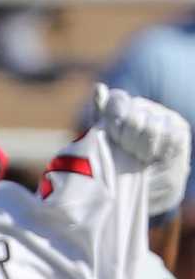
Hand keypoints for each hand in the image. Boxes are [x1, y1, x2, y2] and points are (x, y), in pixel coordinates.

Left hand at [87, 84, 191, 219]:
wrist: (137, 191)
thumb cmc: (115, 167)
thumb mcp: (101, 143)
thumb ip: (100, 115)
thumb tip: (99, 87)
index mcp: (121, 108)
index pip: (117, 101)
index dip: (114, 123)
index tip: (114, 139)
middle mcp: (144, 108)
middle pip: (134, 114)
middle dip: (127, 139)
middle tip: (128, 153)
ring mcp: (164, 117)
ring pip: (152, 125)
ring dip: (143, 147)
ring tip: (140, 158)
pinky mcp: (179, 129)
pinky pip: (169, 135)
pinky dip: (159, 150)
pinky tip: (155, 157)